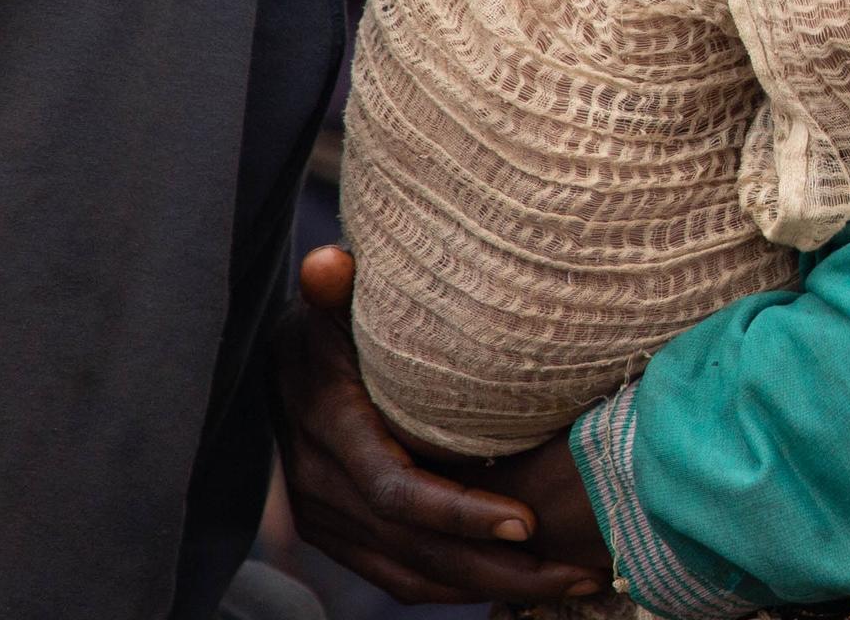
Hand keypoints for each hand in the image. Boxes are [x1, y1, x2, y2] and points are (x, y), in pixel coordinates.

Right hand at [271, 246, 607, 605]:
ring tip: (572, 583)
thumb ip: (335, 289)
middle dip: (500, 568)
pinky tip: (516, 584)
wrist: (268, 362)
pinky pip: (397, 578)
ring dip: (491, 587)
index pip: (397, 490)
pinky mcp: (333, 535)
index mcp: (327, 427)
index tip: (529, 521)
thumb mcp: (330, 303)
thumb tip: (331, 261)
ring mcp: (323, 518)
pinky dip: (456, 587)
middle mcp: (319, 485)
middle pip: (416, 547)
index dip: (461, 513)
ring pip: (412, 574)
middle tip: (581, 573)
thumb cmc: (326, 322)